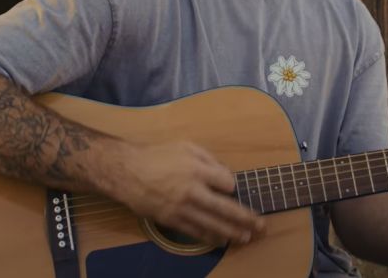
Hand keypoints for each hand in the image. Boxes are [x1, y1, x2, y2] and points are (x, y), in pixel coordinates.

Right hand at [104, 140, 265, 246]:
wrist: (126, 172)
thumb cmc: (156, 156)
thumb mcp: (185, 146)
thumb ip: (208, 159)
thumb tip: (225, 173)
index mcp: (197, 169)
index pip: (227, 183)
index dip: (231, 185)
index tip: (229, 186)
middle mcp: (192, 191)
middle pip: (226, 208)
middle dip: (246, 218)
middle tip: (261, 226)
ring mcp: (182, 208)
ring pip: (213, 224)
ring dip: (232, 232)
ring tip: (247, 237)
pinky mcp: (171, 220)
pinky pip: (195, 231)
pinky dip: (210, 237)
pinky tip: (221, 240)